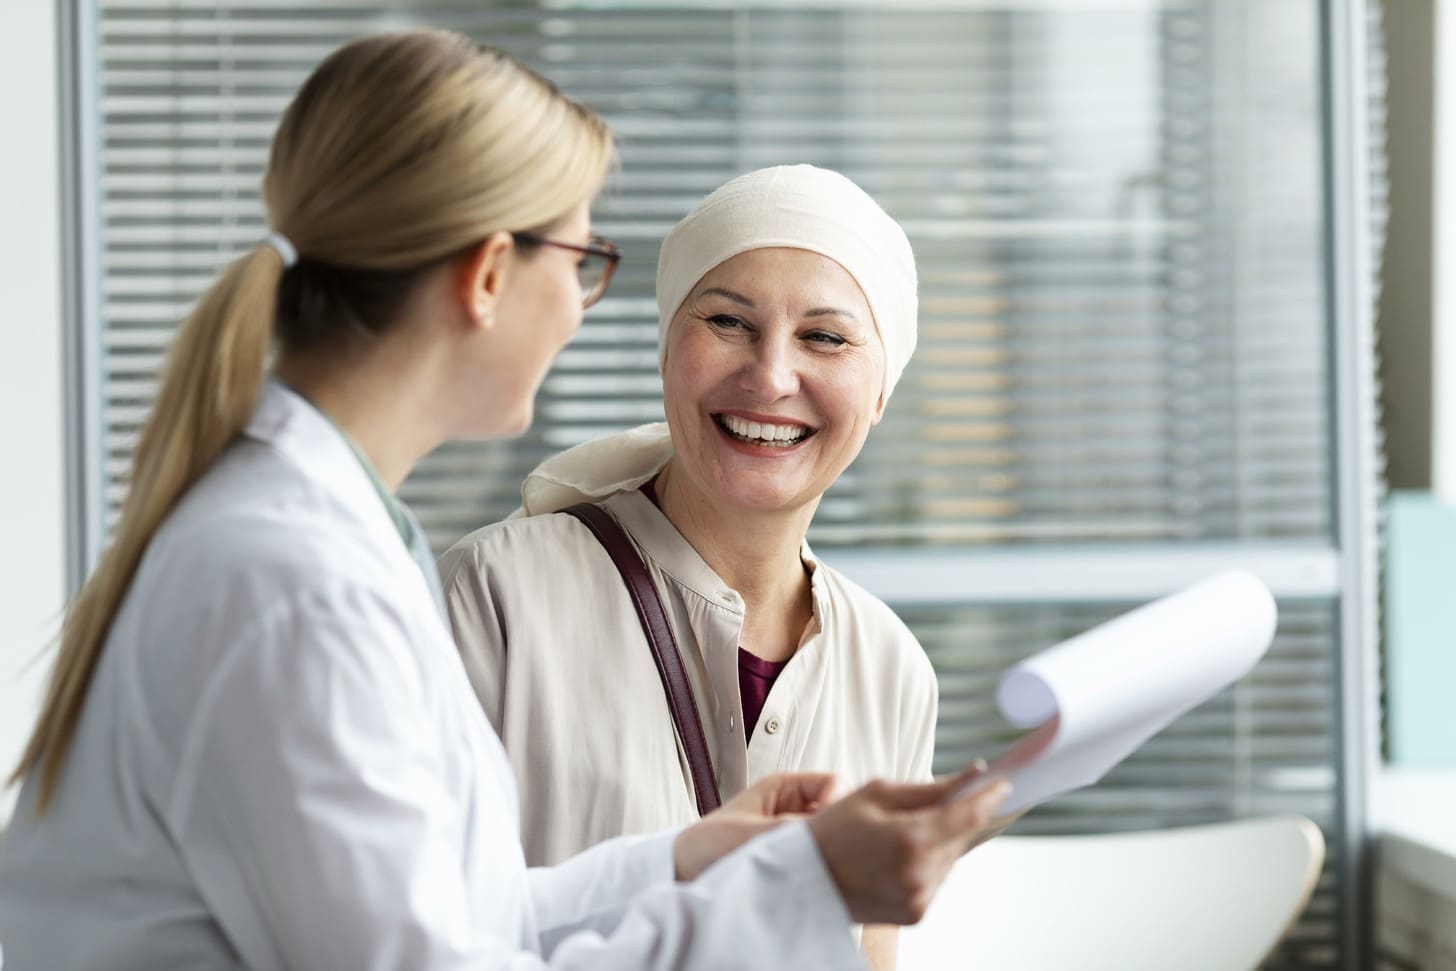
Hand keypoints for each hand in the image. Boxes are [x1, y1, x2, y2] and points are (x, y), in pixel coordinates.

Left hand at [673, 772, 837, 880]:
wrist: (682, 876)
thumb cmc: (705, 845)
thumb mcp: (749, 833)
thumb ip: (790, 829)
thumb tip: (828, 833)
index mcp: (785, 788)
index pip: (835, 784)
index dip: (838, 803)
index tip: (829, 829)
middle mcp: (796, 809)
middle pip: (841, 811)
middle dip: (839, 832)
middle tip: (828, 855)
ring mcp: (798, 836)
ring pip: (834, 838)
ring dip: (828, 854)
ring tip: (814, 871)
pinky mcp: (797, 863)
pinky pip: (823, 862)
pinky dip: (822, 871)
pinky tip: (812, 884)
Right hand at [807, 763, 1011, 925]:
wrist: (801, 880)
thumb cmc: (832, 830)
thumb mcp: (875, 795)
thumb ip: (929, 788)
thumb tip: (973, 774)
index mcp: (910, 839)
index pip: (968, 815)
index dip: (990, 797)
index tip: (1004, 783)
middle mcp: (920, 874)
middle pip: (962, 837)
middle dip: (960, 816)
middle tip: (951, 797)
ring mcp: (919, 898)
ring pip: (950, 859)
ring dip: (942, 840)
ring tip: (905, 830)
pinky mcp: (915, 914)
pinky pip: (936, 878)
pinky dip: (927, 862)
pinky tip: (899, 853)